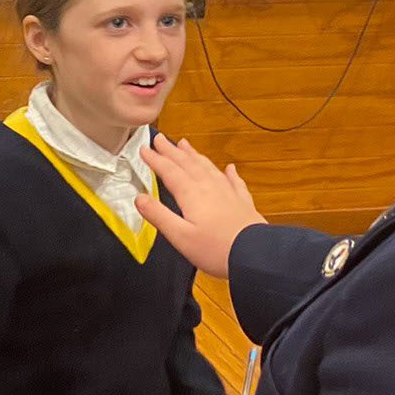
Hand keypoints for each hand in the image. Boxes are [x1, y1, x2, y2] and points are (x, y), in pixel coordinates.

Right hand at [134, 136, 265, 278]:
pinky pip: (235, 182)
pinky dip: (230, 173)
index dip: (155, 159)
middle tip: (160, 139)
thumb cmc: (216, 249)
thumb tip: (139, 198)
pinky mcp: (243, 204)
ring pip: (208, 168)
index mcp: (192, 195)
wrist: (255, 255)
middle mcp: (210, 188)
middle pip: (188, 164)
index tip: (144, 149)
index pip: (169, 171)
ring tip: (186, 144)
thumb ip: (158, 215)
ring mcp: (228, 194)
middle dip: (172, 151)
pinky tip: (230, 168)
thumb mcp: (180, 236)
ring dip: (195, 155)